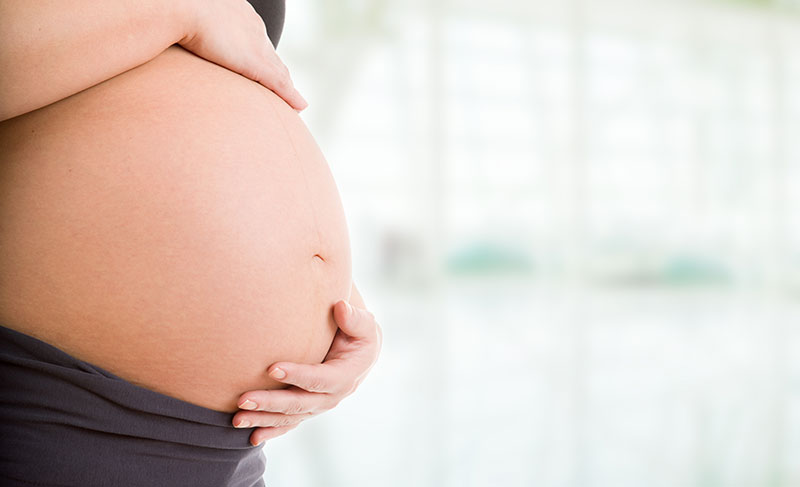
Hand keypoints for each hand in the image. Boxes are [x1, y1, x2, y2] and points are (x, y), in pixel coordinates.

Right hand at [178, 0, 306, 109]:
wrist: (178, 5)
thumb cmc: (172, 9)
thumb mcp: (185, 17)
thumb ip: (187, 27)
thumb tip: (168, 29)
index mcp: (239, 15)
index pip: (257, 40)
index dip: (262, 55)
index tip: (264, 67)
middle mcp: (253, 28)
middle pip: (272, 56)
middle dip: (279, 72)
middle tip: (285, 90)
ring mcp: (256, 45)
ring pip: (279, 71)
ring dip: (287, 88)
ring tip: (293, 103)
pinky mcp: (256, 63)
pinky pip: (280, 84)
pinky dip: (290, 97)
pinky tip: (299, 107)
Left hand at [233, 299, 381, 445]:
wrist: (360, 353)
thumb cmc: (358, 334)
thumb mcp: (363, 325)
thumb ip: (354, 318)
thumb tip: (340, 306)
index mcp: (345, 376)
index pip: (319, 379)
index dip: (297, 375)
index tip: (271, 368)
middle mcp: (332, 396)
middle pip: (299, 403)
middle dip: (270, 402)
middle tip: (243, 399)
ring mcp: (318, 406)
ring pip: (289, 417)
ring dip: (263, 418)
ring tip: (237, 418)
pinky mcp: (308, 409)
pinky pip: (289, 424)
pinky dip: (271, 430)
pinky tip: (252, 437)